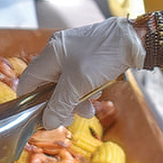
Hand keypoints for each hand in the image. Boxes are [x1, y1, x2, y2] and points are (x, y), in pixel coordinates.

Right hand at [16, 17, 144, 128]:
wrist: (134, 40)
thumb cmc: (103, 56)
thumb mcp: (79, 83)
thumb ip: (60, 104)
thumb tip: (48, 122)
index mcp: (49, 54)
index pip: (28, 82)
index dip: (31, 103)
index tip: (42, 118)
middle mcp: (58, 53)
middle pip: (47, 87)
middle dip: (59, 105)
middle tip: (70, 118)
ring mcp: (72, 54)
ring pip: (65, 86)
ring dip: (75, 101)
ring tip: (89, 109)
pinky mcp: (87, 58)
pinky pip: (78, 80)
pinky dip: (85, 90)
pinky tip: (97, 92)